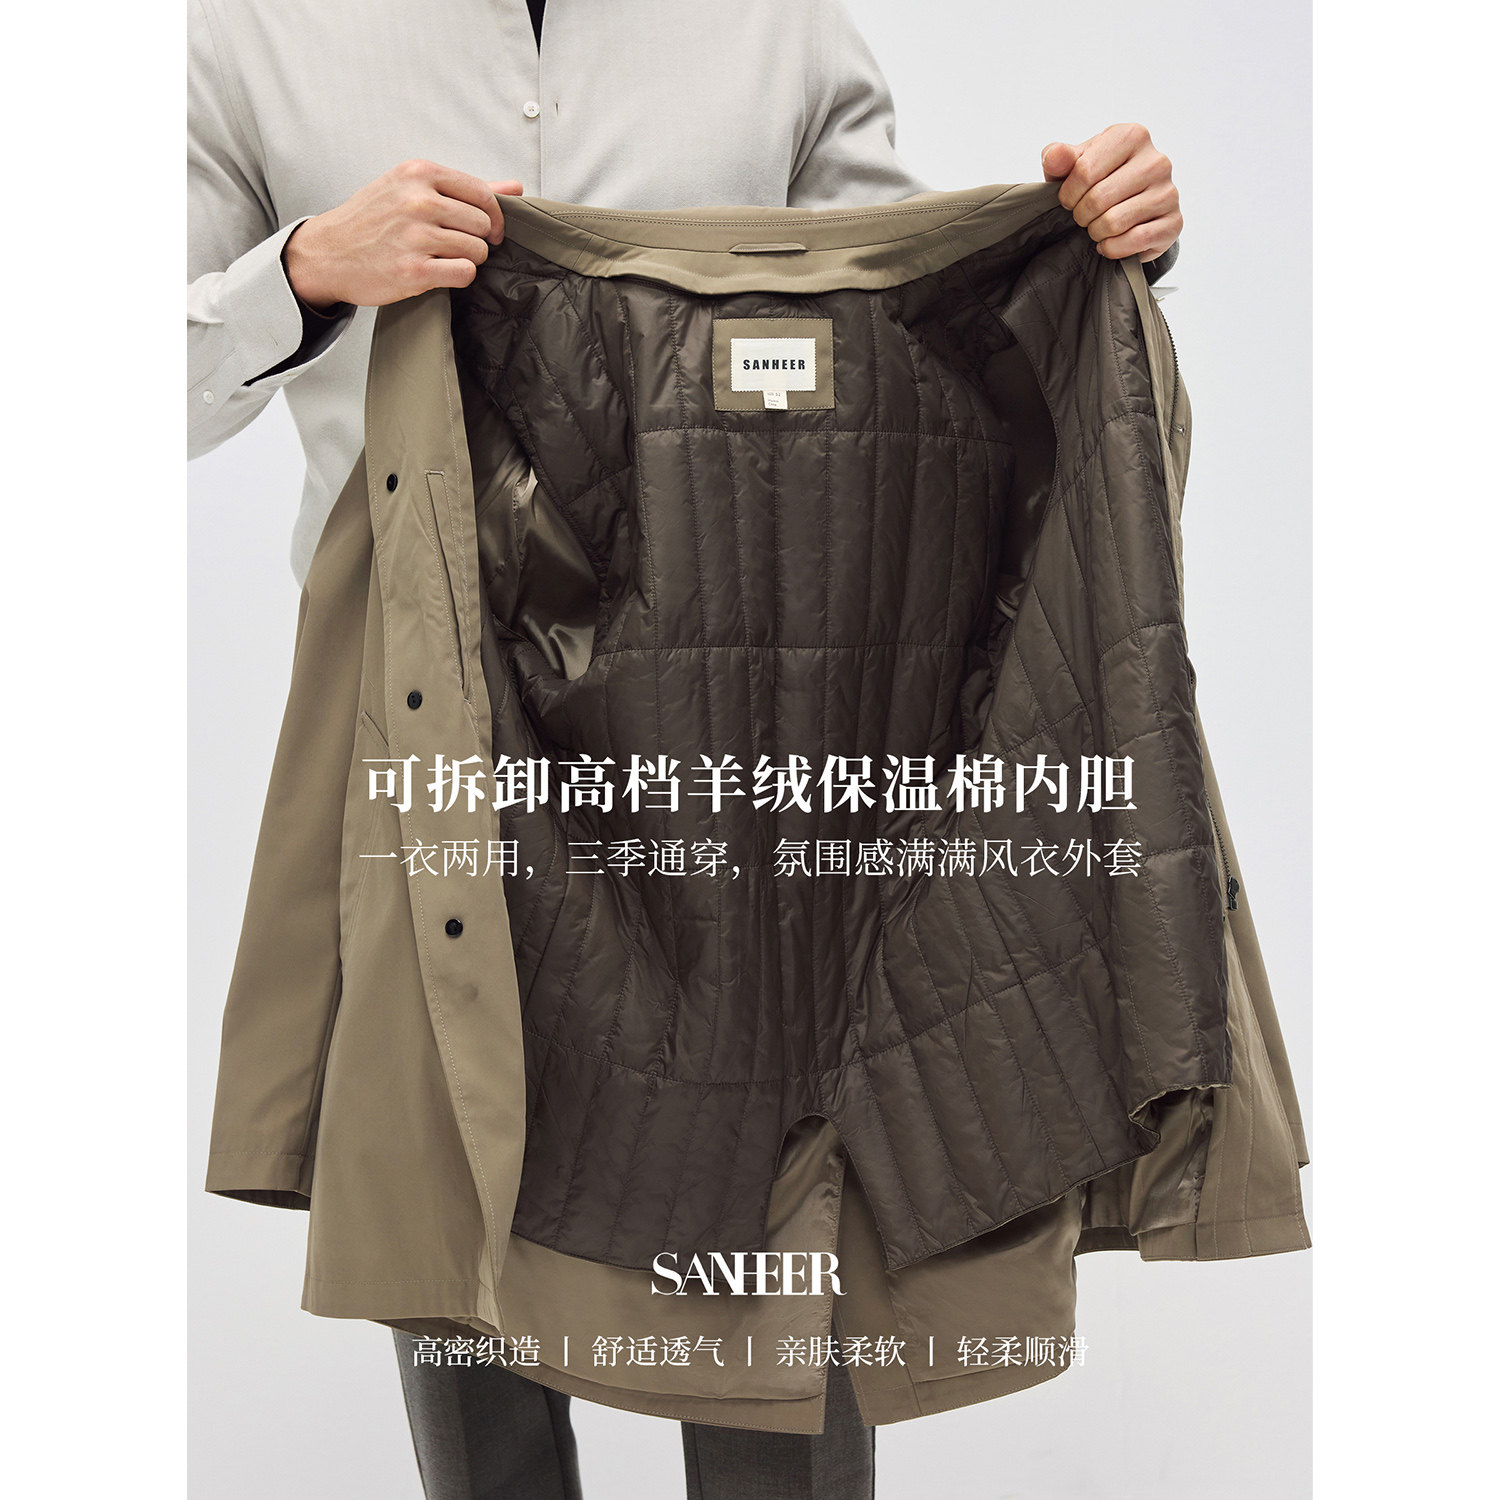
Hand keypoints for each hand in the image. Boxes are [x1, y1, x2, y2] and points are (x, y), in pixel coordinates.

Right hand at [284, 160, 524, 309]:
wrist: (328, 253)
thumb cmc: (371, 220)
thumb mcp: (410, 188)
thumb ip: (465, 188)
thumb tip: (514, 188)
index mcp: (418, 173)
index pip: (482, 193)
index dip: (494, 215)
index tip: (488, 228)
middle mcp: (418, 200)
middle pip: (483, 224)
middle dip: (478, 239)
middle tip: (455, 245)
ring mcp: (416, 235)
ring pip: (477, 251)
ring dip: (467, 259)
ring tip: (442, 257)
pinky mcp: (415, 269)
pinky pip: (464, 274)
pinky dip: (458, 276)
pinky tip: (438, 272)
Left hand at [1041, 124, 1180, 263]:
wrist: (1134, 207)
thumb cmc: (1100, 181)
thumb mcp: (1075, 165)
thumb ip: (1059, 158)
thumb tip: (1053, 156)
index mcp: (1132, 136)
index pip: (1084, 171)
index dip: (1068, 194)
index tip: (1069, 200)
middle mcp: (1156, 161)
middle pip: (1098, 199)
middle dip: (1081, 215)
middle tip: (1083, 217)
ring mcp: (1168, 192)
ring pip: (1114, 222)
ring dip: (1096, 232)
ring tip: (1096, 228)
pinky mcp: (1174, 222)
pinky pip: (1135, 240)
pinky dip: (1113, 248)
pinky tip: (1109, 242)